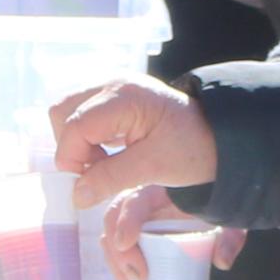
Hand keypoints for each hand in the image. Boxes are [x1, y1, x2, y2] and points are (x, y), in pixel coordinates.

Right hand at [49, 74, 217, 207]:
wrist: (217, 135)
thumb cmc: (192, 148)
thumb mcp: (154, 167)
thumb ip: (112, 178)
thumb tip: (77, 195)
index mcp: (125, 96)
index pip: (75, 125)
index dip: (72, 158)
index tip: (87, 184)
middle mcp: (112, 84)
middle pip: (63, 112)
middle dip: (71, 147)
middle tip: (97, 171)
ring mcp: (110, 88)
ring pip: (67, 112)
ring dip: (76, 142)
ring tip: (104, 163)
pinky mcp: (112, 98)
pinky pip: (82, 114)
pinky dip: (86, 137)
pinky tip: (108, 153)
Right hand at [95, 181, 243, 279]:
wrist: (211, 197)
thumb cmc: (215, 205)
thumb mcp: (227, 218)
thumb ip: (229, 235)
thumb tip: (222, 260)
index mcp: (158, 190)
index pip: (133, 202)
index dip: (126, 221)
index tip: (127, 244)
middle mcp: (139, 202)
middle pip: (113, 224)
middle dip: (120, 255)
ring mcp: (132, 219)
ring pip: (110, 241)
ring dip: (119, 270)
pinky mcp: (133, 236)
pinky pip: (117, 253)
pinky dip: (122, 274)